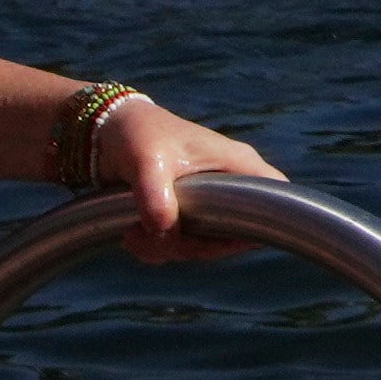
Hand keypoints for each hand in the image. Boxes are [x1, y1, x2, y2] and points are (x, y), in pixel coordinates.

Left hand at [99, 100, 275, 258]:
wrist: (105, 131)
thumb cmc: (137, 132)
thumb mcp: (146, 160)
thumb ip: (155, 195)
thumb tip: (165, 232)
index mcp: (235, 163)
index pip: (275, 195)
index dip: (267, 223)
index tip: (230, 239)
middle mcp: (226, 183)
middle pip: (234, 233)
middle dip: (195, 246)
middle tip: (158, 240)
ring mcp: (204, 201)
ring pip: (202, 243)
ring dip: (167, 248)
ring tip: (132, 234)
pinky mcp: (180, 212)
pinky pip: (178, 243)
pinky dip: (155, 247)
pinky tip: (130, 235)